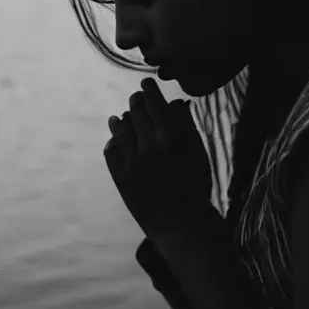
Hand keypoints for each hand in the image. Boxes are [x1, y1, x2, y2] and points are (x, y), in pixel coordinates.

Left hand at [103, 77, 213, 241]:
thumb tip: (177, 102)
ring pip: (119, 129)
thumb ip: (186, 125)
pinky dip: (113, 142)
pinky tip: (116, 140)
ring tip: (121, 117)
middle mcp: (149, 147)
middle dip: (135, 102)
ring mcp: (131, 162)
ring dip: (121, 120)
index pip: (154, 102)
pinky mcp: (120, 177)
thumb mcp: (198, 153)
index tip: (146, 83)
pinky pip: (110, 151)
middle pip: (135, 112)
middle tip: (136, 98)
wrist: (181, 225)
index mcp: (171, 138)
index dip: (148, 90)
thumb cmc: (195, 186)